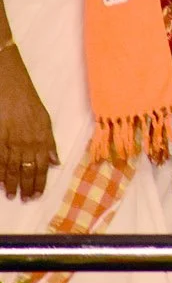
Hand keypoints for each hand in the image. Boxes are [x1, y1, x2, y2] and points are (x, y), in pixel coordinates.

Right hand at [0, 50, 55, 200]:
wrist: (8, 82)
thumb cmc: (27, 99)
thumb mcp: (44, 119)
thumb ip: (49, 141)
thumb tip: (55, 162)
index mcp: (41, 137)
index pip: (43, 165)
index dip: (40, 181)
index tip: (38, 194)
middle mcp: (27, 141)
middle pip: (27, 169)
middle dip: (26, 186)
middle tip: (25, 199)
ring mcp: (10, 139)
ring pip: (11, 167)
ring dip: (12, 183)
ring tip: (12, 195)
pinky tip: (0, 182)